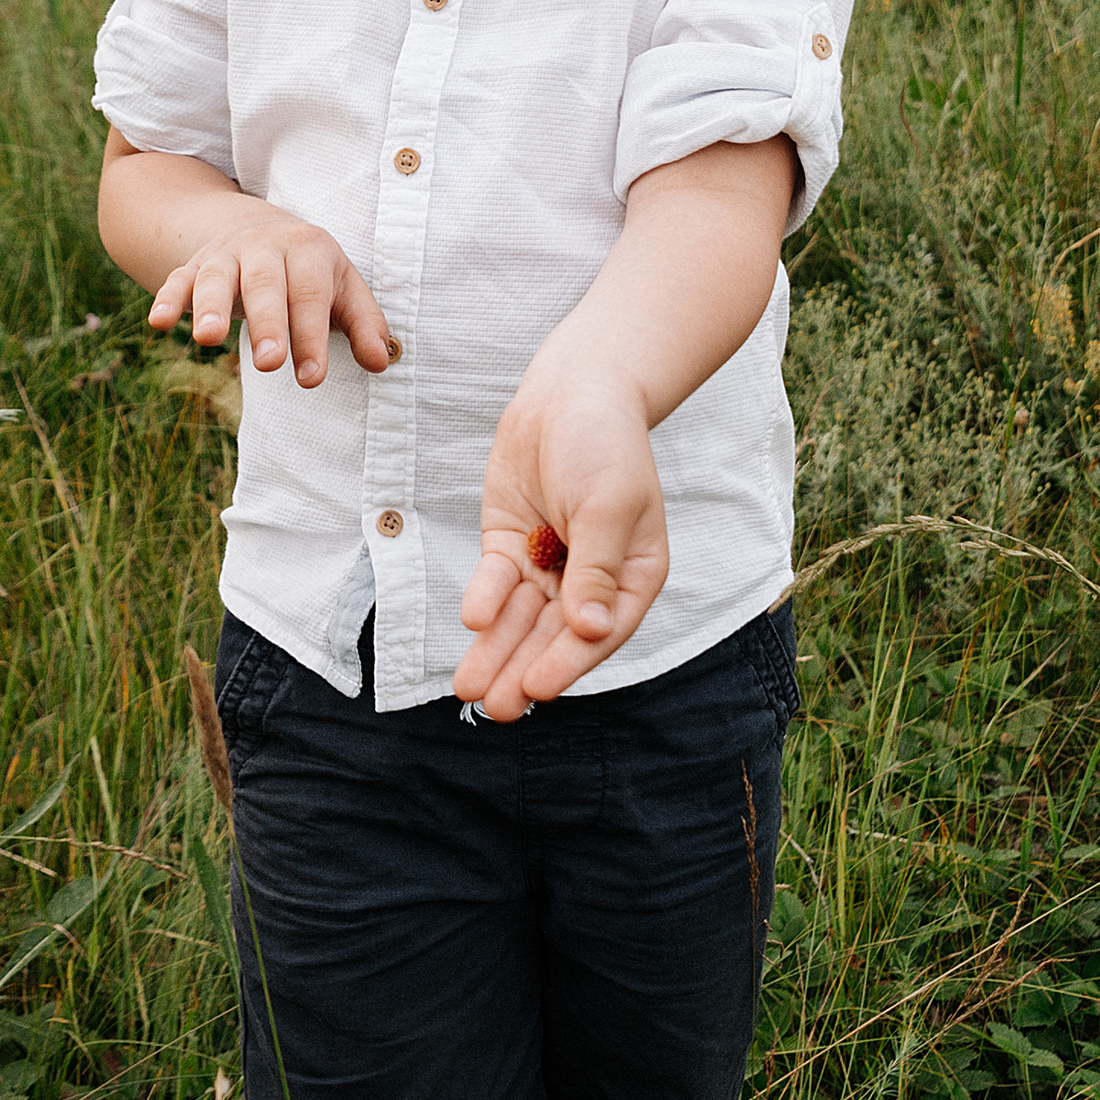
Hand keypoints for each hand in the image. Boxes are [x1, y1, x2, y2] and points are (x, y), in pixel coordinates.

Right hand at [145, 196, 391, 387]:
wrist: (260, 228)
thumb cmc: (312, 272)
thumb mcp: (344, 289)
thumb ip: (365, 325)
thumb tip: (381, 362)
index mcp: (309, 249)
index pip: (311, 295)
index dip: (311, 336)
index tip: (311, 377)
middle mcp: (265, 246)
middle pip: (265, 284)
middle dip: (267, 324)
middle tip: (269, 364)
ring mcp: (226, 254)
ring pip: (216, 278)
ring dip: (210, 308)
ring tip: (208, 340)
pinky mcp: (195, 266)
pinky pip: (178, 279)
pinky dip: (167, 298)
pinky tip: (157, 322)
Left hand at [455, 357, 667, 719]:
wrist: (571, 391)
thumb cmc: (606, 444)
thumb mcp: (609, 504)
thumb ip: (595, 568)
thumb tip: (590, 630)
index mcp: (631, 576)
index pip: (598, 631)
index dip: (567, 661)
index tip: (537, 686)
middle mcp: (590, 579)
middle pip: (552, 635)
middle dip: (522, 669)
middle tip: (495, 707)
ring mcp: (548, 564)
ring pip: (520, 619)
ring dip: (496, 651)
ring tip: (469, 687)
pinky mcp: (512, 546)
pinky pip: (497, 581)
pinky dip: (485, 600)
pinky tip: (475, 621)